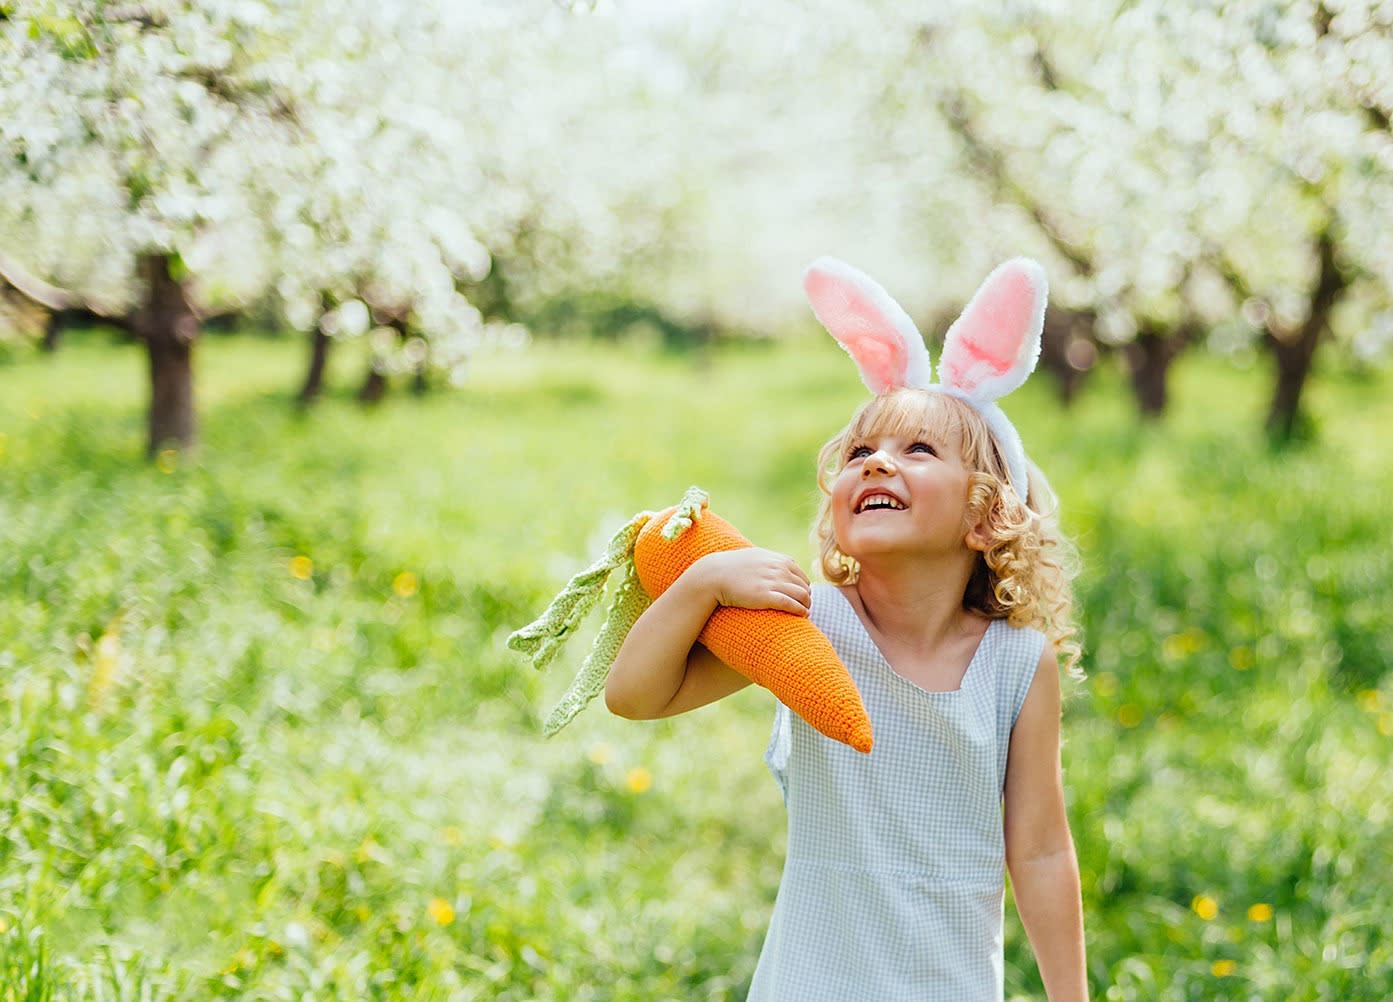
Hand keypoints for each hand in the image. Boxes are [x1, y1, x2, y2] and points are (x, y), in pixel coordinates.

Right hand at [690, 548, 811, 616]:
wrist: (715, 575)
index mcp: (778, 560)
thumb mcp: (756, 556)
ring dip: (806, 604)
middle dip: (806, 596)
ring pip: (801, 595)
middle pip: (804, 585)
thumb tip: (781, 564)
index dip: (803, 586)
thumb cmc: (733, 567)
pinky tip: (803, 615)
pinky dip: (800, 610)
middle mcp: (779, 569)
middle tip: (805, 606)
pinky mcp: (766, 596)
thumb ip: (771, 560)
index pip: (801, 575)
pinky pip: (791, 604)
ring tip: (806, 612)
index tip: (801, 596)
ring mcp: (773, 582)